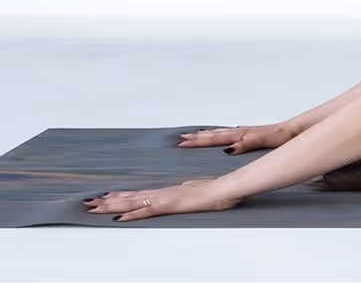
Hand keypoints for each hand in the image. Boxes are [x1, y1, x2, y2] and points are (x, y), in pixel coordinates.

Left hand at [83, 179, 242, 221]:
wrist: (226, 188)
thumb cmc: (217, 190)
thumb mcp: (199, 190)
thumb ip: (189, 188)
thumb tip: (184, 186)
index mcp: (169, 191)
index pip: (139, 194)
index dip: (122, 196)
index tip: (106, 196)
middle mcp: (163, 193)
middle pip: (130, 198)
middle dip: (108, 201)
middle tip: (89, 203)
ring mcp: (165, 198)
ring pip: (133, 203)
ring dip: (112, 206)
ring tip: (94, 208)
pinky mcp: (170, 205)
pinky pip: (146, 211)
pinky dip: (131, 214)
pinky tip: (119, 217)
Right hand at [178, 123, 297, 154]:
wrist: (297, 129)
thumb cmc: (284, 136)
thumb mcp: (266, 140)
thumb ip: (248, 143)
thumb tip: (230, 148)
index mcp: (244, 134)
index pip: (217, 138)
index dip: (200, 141)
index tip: (182, 143)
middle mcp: (243, 132)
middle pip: (217, 134)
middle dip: (199, 137)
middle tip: (181, 139)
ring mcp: (248, 132)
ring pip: (223, 133)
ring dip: (208, 134)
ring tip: (194, 135)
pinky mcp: (253, 134)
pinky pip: (232, 133)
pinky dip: (222, 134)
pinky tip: (222, 137)